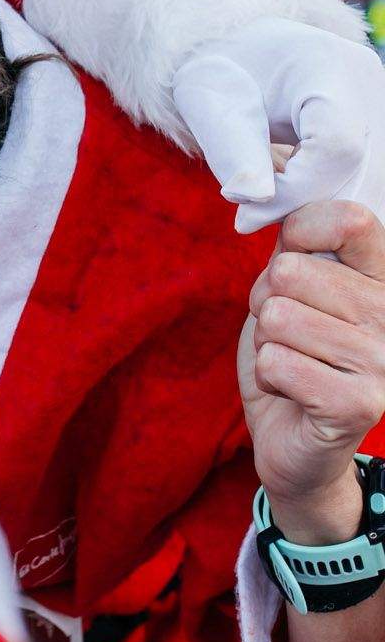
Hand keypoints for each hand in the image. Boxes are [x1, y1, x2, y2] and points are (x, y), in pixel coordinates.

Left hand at [173, 18, 384, 233]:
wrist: (240, 51)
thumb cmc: (218, 74)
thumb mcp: (207, 101)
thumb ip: (230, 149)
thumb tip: (253, 200)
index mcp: (328, 65)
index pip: (337, 147)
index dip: (295, 192)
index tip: (246, 212)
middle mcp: (371, 86)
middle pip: (367, 173)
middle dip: (312, 212)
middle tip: (257, 221)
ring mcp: (384, 111)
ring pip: (374, 187)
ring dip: (326, 214)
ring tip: (274, 213)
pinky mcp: (383, 135)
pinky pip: (370, 184)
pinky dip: (335, 205)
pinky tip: (297, 205)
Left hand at [239, 201, 384, 542]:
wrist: (295, 442)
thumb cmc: (291, 358)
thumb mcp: (290, 293)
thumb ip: (295, 250)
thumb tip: (280, 200)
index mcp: (383, 283)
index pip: (352, 222)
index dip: (301, 230)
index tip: (290, 257)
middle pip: (290, 272)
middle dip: (268, 304)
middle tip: (289, 336)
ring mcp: (383, 362)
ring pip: (278, 317)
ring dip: (269, 343)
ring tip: (292, 362)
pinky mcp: (361, 404)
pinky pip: (277, 361)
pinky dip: (269, 376)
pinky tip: (292, 391)